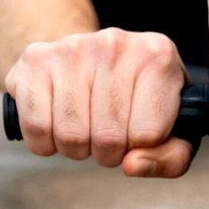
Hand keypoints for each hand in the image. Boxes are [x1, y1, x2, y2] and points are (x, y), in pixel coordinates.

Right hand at [4, 28, 191, 177]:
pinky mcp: (35, 59)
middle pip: (107, 137)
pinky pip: (36, 126)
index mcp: (158, 55)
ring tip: (85, 129)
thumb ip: (170, 158)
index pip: (148, 134)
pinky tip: (57, 125)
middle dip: (107, 152)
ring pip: (70, 136)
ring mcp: (73, 48)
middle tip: (108, 136)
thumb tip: (132, 165)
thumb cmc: (137, 99)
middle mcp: (116, 43)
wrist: (91, 57)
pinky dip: (44, 142)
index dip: (140, 149)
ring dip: (76, 149)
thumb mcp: (172, 128)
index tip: (137, 135)